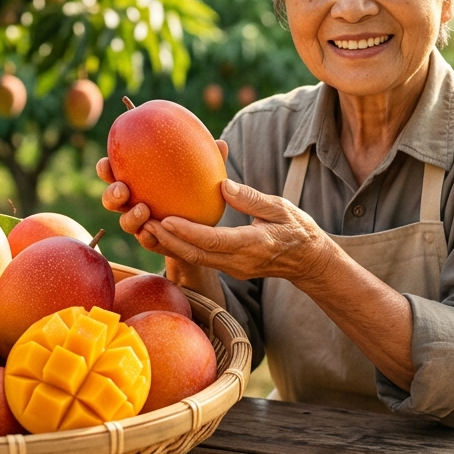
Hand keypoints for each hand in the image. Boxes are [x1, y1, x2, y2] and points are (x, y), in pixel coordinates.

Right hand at [96, 139, 228, 259]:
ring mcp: (141, 224)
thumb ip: (207, 160)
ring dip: (130, 217)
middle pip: (112, 199)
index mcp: (138, 181)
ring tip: (143, 210)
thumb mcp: (202, 175)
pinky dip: (147, 235)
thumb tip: (220, 144)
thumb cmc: (196, 191)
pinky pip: (146, 240)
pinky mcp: (153, 241)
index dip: (105, 168)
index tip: (107, 162)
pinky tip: (151, 231)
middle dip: (110, 194)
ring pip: (125, 222)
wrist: (201, 227)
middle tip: (121, 189)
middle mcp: (134, 202)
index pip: (115, 172)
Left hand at [147, 178, 337, 287]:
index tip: (166, 219)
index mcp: (254, 245)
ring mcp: (233, 268)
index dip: (188, 232)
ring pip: (195, 259)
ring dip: (169, 245)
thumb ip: (252, 199)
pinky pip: (200, 259)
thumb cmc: (298, 230)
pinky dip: (180, 247)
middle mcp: (239, 262)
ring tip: (145, 227)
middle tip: (144, 222)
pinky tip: (163, 233)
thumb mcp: (281, 209)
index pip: (215, 241)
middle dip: (168, 240)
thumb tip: (223, 186)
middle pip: (197, 254)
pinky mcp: (228, 267)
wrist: (308, 261)